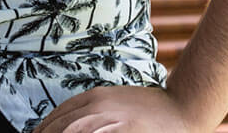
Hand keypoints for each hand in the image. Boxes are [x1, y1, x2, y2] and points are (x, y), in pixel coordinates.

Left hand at [32, 85, 197, 132]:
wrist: (183, 107)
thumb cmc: (151, 108)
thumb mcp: (117, 101)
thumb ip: (94, 110)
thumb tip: (70, 125)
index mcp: (95, 97)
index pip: (58, 115)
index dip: (44, 129)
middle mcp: (98, 106)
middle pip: (60, 126)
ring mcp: (109, 120)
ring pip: (71, 131)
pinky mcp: (121, 130)